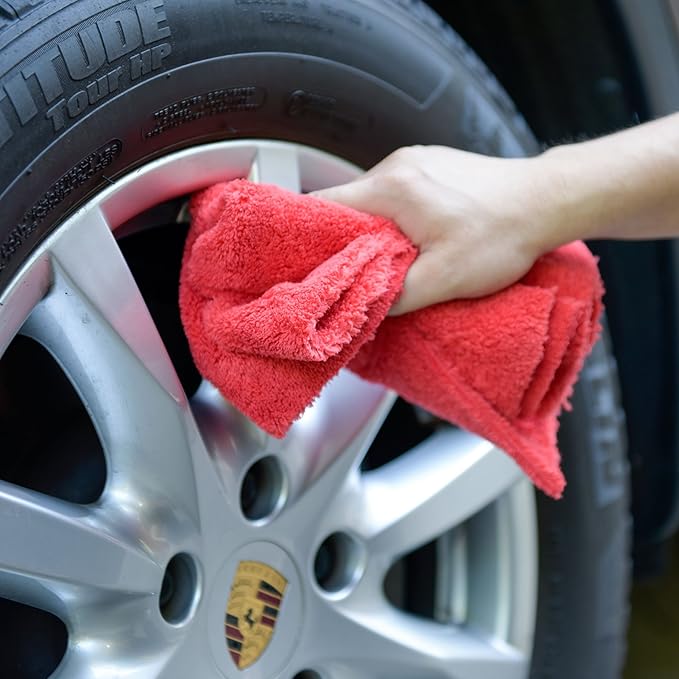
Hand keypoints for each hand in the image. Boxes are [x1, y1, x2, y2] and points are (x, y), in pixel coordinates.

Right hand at [314, 145, 557, 314]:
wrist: (548, 200)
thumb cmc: (503, 233)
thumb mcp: (444, 279)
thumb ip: (394, 296)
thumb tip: (362, 307)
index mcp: (391, 189)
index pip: (323, 206)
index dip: (309, 238)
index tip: (307, 264)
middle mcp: (396, 166)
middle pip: (344, 205)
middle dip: (343, 241)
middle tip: (352, 273)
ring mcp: (415, 161)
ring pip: (370, 201)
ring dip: (372, 231)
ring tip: (389, 260)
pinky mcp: (431, 165)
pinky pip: (394, 193)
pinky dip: (393, 218)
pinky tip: (413, 239)